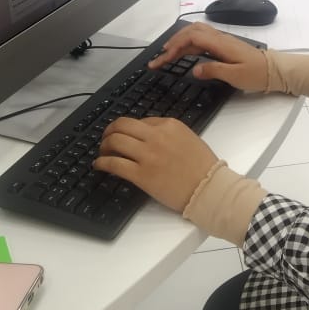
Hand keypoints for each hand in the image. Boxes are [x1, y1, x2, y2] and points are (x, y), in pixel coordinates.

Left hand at [94, 116, 218, 211]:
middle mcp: (156, 136)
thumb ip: (168, 133)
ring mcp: (148, 155)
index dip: (129, 129)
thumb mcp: (188, 138)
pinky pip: (114, 164)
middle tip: (106, 138)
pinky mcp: (141, 175)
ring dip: (104, 146)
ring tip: (103, 152)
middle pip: (122, 125)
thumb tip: (147, 134)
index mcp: (170, 125)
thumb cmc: (203, 167)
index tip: (124, 135)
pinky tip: (99, 165)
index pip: (140, 120)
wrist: (209, 188)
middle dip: (109, 131)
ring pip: (115, 141)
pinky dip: (102, 163)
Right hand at [149, 22, 267, 91]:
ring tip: (167, 54)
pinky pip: (202, 40)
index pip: (192, 37)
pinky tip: (184, 54)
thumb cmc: (257, 73)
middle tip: (160, 57)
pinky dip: (189, 44)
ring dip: (180, 41)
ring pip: (196, 34)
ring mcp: (222, 41)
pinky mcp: (223, 46)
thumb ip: (214, 70)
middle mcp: (220, 39)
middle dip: (173, 42)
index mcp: (221, 44)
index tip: (164, 58)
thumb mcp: (235, 75)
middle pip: (191, 32)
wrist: (273, 70)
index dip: (176, 45)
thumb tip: (195, 70)